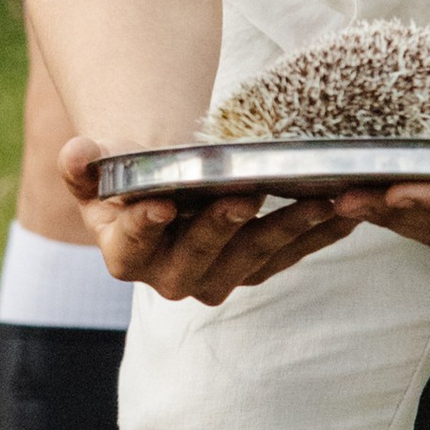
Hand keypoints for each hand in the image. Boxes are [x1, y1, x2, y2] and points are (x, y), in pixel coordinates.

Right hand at [59, 132, 359, 303]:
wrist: (165, 187)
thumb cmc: (131, 175)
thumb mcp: (102, 169)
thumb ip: (83, 164)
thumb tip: (77, 151)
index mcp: (126, 255)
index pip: (132, 244)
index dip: (144, 225)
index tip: (160, 202)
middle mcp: (172, 277)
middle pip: (198, 257)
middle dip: (222, 227)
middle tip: (243, 195)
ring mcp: (219, 277)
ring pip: (254, 259)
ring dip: (289, 230)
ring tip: (320, 200)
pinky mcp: (257, 269)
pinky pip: (292, 254)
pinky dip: (323, 232)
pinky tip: (352, 208)